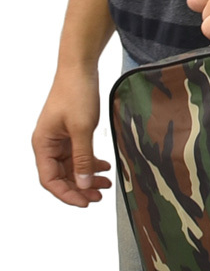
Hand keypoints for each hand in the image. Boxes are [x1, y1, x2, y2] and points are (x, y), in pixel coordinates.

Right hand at [33, 69, 111, 206]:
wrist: (80, 68)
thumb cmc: (76, 93)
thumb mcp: (82, 129)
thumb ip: (82, 158)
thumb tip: (82, 184)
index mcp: (42, 145)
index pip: (50, 180)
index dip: (66, 194)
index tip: (85, 202)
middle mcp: (48, 144)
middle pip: (61, 176)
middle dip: (79, 187)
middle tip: (99, 196)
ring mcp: (59, 139)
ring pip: (71, 167)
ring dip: (87, 176)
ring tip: (105, 184)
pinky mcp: (70, 132)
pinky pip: (79, 154)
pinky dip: (90, 162)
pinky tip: (104, 167)